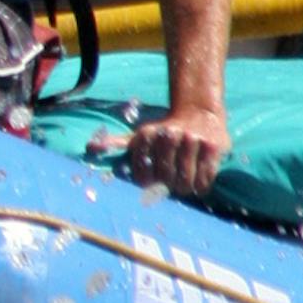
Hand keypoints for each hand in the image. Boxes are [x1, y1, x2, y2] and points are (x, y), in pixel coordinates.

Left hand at [92, 107, 229, 198]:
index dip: (147, 182)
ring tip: (184, 185)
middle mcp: (168, 135)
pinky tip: (198, 184)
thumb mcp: (139, 134)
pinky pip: (205, 178)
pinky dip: (200, 186)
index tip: (150, 182)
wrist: (199, 113)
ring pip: (185, 180)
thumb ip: (117, 142)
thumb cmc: (164, 130)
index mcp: (147, 134)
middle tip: (170, 185)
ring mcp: (192, 141)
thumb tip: (90, 147)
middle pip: (164, 178)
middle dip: (167, 187)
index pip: (142, 172)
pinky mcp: (212, 148)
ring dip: (184, 188)